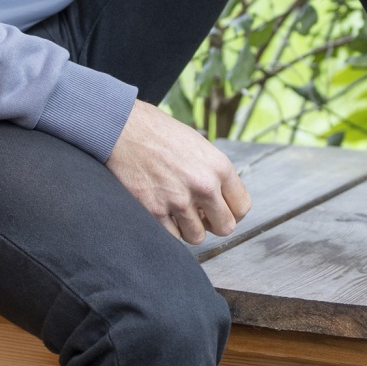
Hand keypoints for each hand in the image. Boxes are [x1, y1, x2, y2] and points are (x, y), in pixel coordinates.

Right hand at [106, 100, 251, 243]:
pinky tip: (162, 210)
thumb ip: (214, 174)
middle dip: (213, 225)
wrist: (124, 129)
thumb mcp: (199, 146)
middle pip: (225, 228)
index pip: (242, 207)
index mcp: (219, 167)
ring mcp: (178, 200)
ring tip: (179, 212)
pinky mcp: (154, 210)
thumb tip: (221, 199)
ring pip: (197, 237)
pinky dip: (168, 228)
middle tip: (201, 216)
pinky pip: (171, 236)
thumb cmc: (159, 133)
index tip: (222, 211)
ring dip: (189, 228)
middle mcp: (203, 185)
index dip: (232, 213)